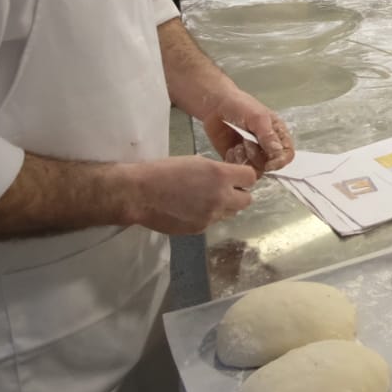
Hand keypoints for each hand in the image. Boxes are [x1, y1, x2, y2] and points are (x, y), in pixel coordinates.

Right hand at [124, 155, 257, 234]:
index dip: (244, 176)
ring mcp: (211, 216)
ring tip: (205, 199)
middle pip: (247, 200)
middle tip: (225, 189)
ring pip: (230, 213)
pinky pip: (213, 222)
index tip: (237, 176)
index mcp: (220, 176)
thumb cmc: (164, 171)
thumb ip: (216, 171)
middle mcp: (220, 198)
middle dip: (239, 194)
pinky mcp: (199, 229)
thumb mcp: (195, 162)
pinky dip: (208, 216)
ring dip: (224, 206)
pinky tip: (192, 209)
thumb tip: (227, 178)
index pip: (251, 178)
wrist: (140, 194)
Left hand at [200, 90, 294, 177]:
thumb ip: (268, 136)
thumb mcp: (257, 117)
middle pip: (270, 164)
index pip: (287, 154)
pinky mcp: (238, 158)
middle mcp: (266, 145)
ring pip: (255, 169)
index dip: (280, 162)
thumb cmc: (239, 105)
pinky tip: (231, 150)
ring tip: (237, 146)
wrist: (215, 105)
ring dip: (245, 159)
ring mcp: (252, 153)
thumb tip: (278, 153)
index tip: (269, 164)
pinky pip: (240, 170)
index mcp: (277, 133)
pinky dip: (235, 162)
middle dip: (256, 156)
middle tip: (246, 142)